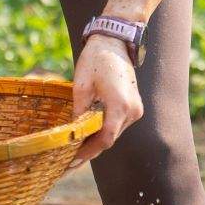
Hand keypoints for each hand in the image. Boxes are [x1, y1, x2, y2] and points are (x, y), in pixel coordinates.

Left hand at [72, 34, 144, 152]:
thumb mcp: (81, 87)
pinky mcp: (134, 107)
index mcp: (120, 105)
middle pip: (110, 139)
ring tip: (74, 152)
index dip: (88, 152)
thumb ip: (78, 113)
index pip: (105, 139)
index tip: (71, 161)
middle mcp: (132, 111)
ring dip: (95, 141)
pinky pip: (116, 125)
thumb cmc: (96, 60)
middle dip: (89, 150)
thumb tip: (70, 136)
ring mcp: (135, 109)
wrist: (114, 42)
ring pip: (113, 133)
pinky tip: (87, 137)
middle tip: (68, 162)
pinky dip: (102, 131)